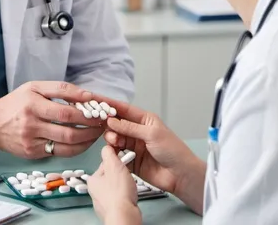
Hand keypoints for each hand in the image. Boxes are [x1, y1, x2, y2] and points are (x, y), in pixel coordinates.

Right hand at [0, 81, 103, 157]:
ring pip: (66, 146)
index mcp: (32, 104)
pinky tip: (83, 142)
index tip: (100, 111)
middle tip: (103, 123)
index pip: (65, 111)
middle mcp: (31, 124)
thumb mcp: (34, 87)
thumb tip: (86, 95)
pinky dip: (75, 149)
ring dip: (87, 140)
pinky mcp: (32, 154)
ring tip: (97, 132)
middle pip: (68, 131)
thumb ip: (60, 89)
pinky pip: (59, 153)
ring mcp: (31, 142)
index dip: (86, 113)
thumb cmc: (16, 102)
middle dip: (91, 129)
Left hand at [88, 145, 141, 224]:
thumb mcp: (113, 165)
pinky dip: (125, 197)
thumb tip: (107, 147)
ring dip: (123, 186)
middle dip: (120, 175)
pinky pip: (119, 200)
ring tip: (129, 187)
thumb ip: (109, 153)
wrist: (124, 215)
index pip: (104, 165)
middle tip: (127, 176)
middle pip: (110, 177)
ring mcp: (103, 203)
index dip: (116, 162)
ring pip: (115, 188)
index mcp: (92, 180)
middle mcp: (95, 193)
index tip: (124, 163)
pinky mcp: (112, 211)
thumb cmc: (118, 192)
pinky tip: (129, 197)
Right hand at [92, 96, 205, 213]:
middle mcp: (136, 131)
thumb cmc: (173, 150)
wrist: (181, 176)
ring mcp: (133, 146)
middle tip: (105, 127)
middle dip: (109, 124)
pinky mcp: (130, 160)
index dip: (109, 105)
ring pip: (114, 138)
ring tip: (115, 142)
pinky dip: (113, 152)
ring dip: (111, 138)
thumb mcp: (152, 134)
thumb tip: (111, 120)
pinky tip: (114, 152)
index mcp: (144, 120)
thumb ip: (130, 127)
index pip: (123, 109)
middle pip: (116, 124)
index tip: (96, 101)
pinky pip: (116, 153)